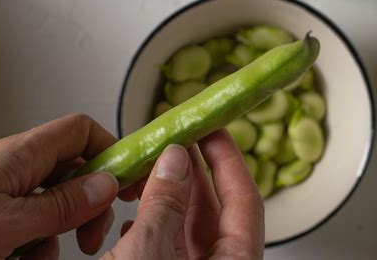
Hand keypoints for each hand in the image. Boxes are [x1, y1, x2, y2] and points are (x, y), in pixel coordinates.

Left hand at [0, 114, 118, 258]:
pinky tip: (25, 257)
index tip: (128, 182)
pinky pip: (33, 222)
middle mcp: (14, 169)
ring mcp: (5, 193)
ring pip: (56, 202)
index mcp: (18, 156)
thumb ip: (60, 204)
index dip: (109, 150)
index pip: (80, 132)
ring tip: (45, 255)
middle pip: (74, 171)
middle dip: (90, 203)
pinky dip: (38, 243)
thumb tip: (106, 186)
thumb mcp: (6, 222)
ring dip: (63, 230)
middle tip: (93, 234)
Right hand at [105, 130, 264, 259]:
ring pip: (184, 222)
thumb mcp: (148, 252)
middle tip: (176, 138)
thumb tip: (174, 159)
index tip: (214, 129)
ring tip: (145, 168)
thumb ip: (164, 204)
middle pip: (212, 207)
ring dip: (163, 193)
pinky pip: (163, 240)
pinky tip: (131, 211)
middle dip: (190, 170)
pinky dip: (148, 221)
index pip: (245, 200)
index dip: (229, 159)